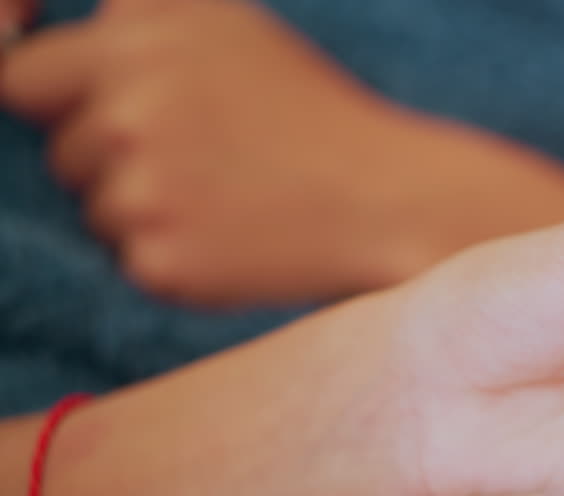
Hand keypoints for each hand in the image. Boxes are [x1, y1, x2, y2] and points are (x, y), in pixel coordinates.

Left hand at [0, 0, 563, 305]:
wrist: (386, 200)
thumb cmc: (309, 114)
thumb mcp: (227, 26)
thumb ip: (132, 22)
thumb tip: (23, 32)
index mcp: (138, 36)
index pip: (23, 77)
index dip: (63, 101)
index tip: (109, 120)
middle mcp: (127, 106)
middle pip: (60, 152)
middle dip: (110, 160)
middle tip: (204, 161)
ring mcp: (140, 188)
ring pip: (96, 212)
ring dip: (147, 211)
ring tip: (232, 198)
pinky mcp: (160, 262)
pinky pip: (134, 262)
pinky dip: (179, 258)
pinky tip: (239, 237)